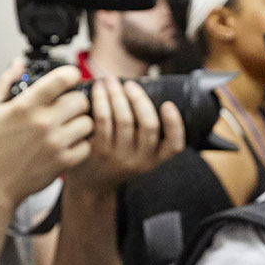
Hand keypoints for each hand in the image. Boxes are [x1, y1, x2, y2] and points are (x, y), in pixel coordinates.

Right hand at [0, 60, 94, 204]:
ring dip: (81, 124)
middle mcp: (43, 122)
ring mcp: (54, 143)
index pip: (62, 78)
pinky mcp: (62, 162)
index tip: (70, 79)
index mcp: (26, 105)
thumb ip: (7, 82)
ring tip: (69, 128)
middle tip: (69, 108)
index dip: (71, 75)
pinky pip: (87, 146)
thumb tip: (19, 62)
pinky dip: (81, 145)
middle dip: (77, 102)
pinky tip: (68, 145)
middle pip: (81, 100)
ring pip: (88, 123)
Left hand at [64, 75, 186, 190]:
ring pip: (123, 120)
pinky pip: (102, 120)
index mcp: (155, 158)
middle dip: (140, 99)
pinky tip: (98, 90)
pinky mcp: (98, 151)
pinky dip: (101, 100)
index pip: (174, 145)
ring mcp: (119, 157)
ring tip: (110, 81)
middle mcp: (139, 160)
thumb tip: (142, 88)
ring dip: (117, 95)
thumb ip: (145, 130)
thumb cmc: (117, 158)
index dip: (174, 124)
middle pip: (148, 126)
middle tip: (130, 84)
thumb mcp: (139, 153)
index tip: (168, 104)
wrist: (90, 183)